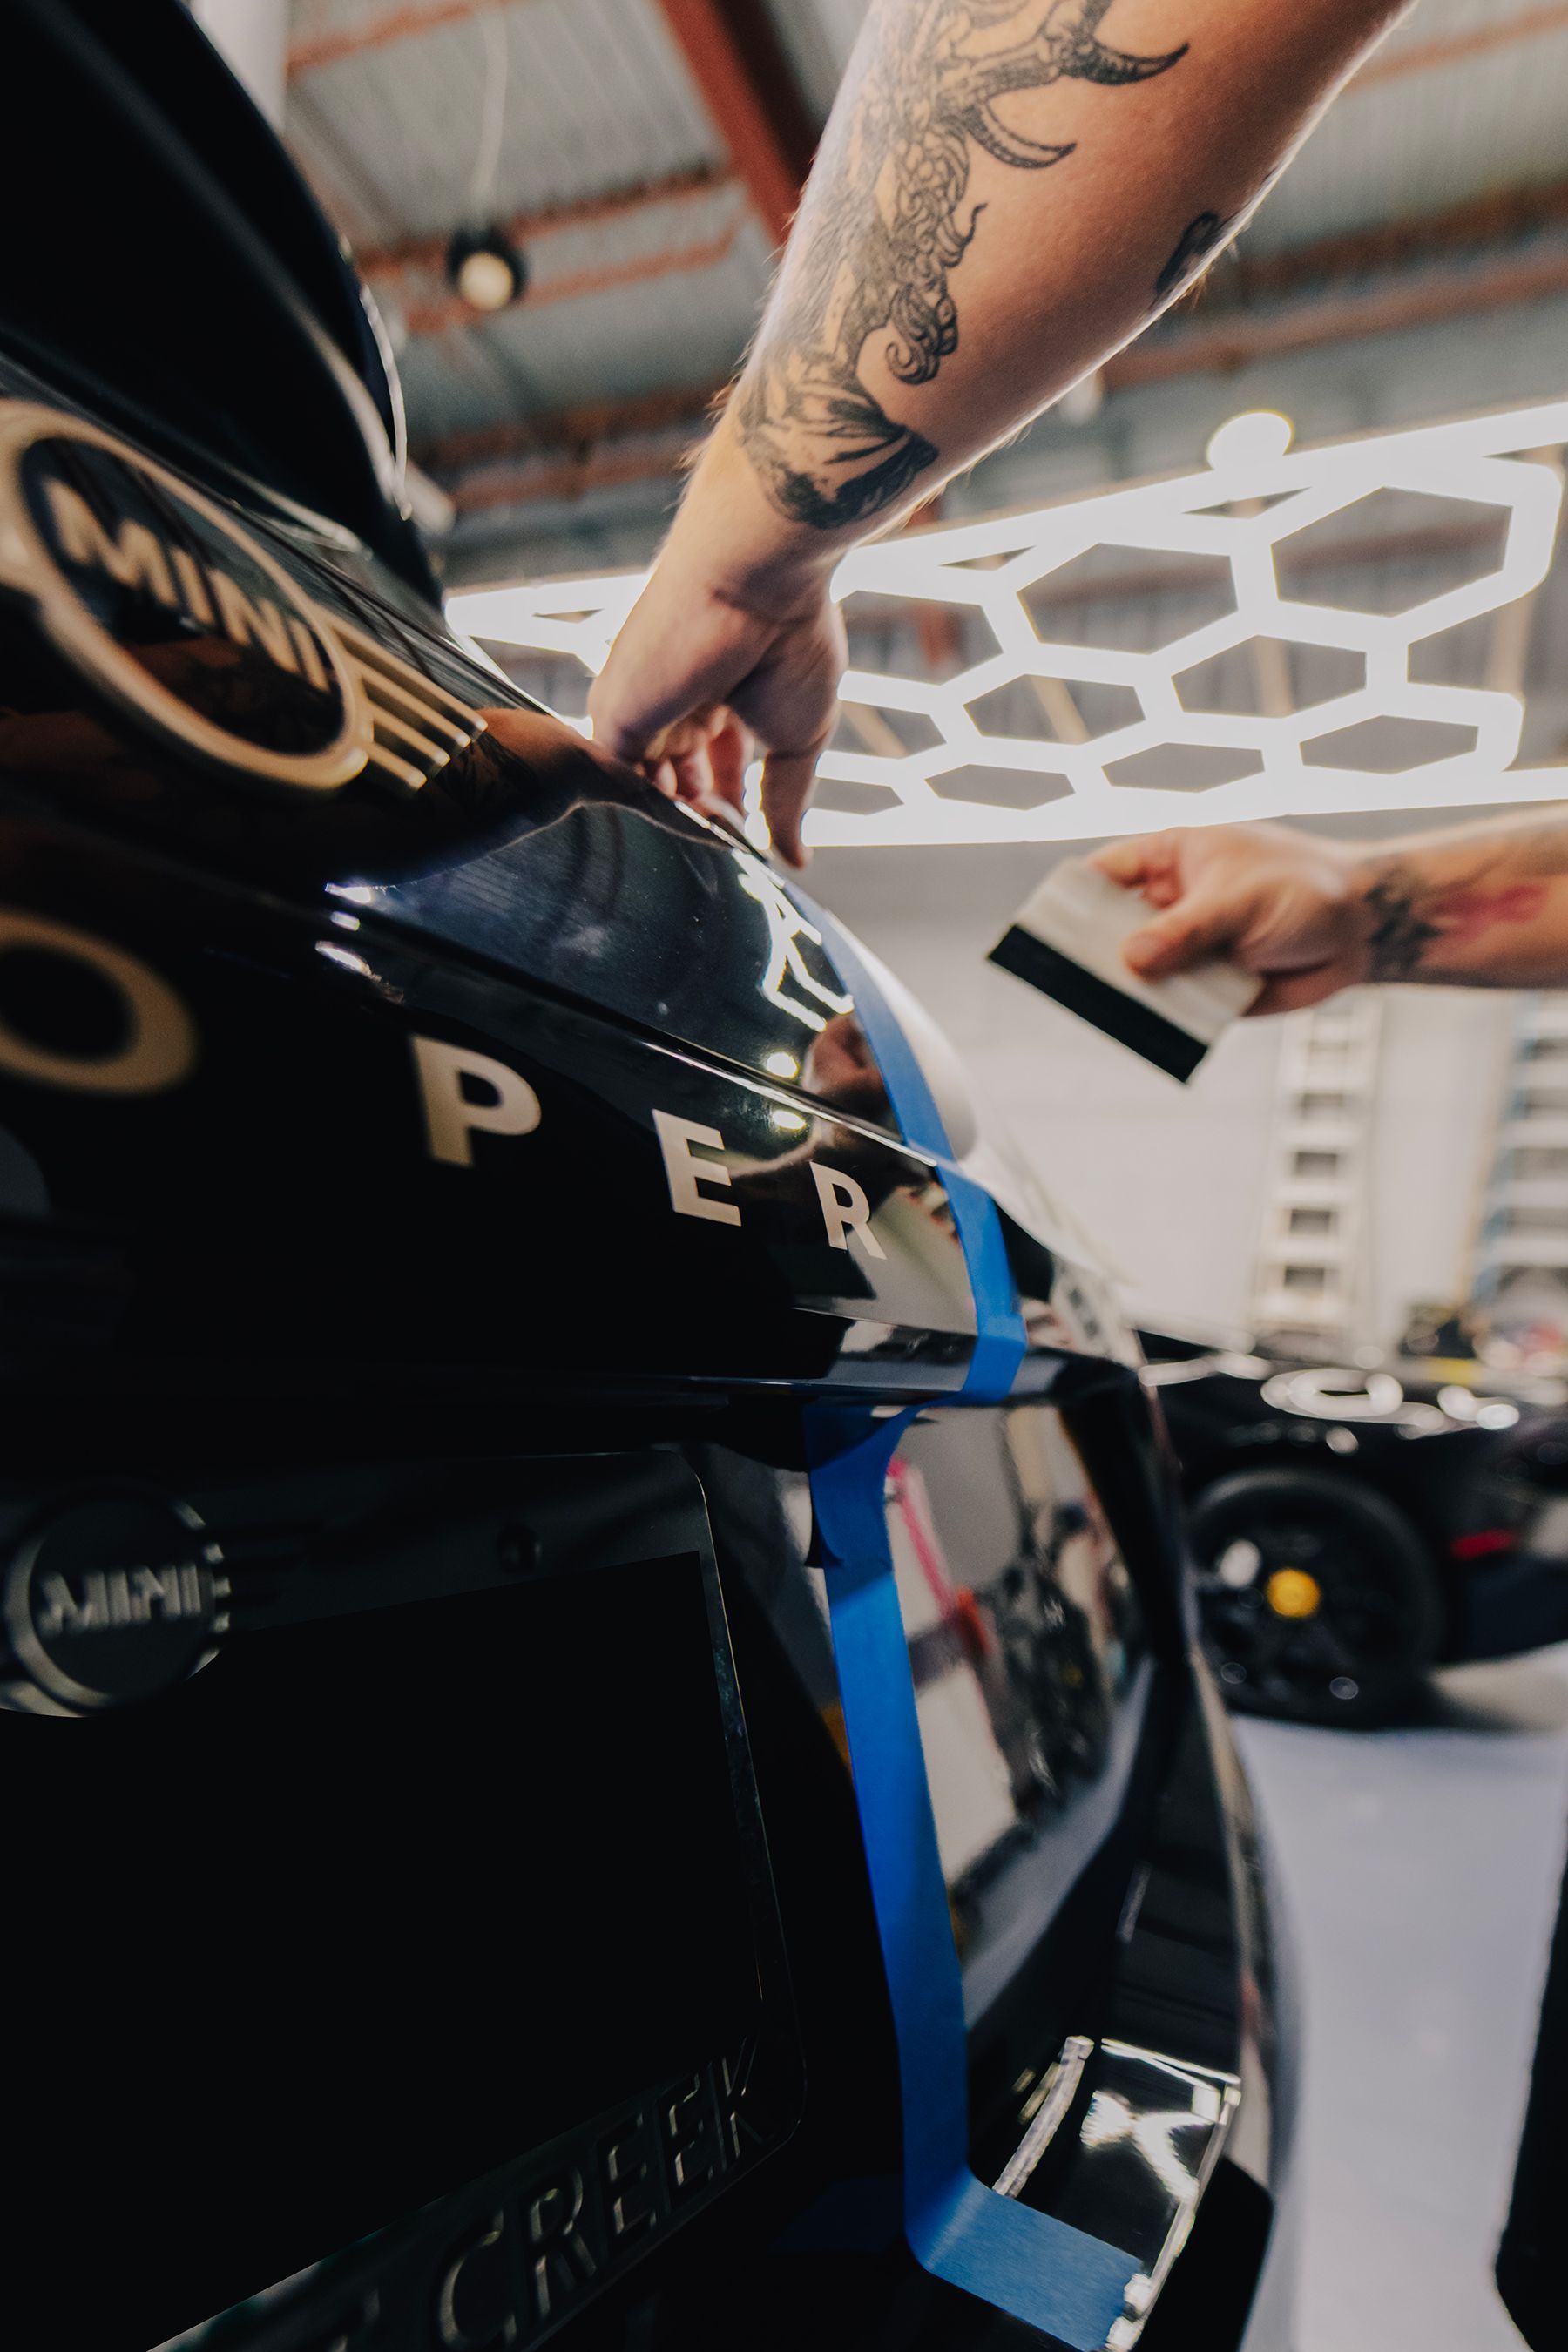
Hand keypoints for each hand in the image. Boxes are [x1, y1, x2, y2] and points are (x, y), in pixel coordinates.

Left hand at [587, 553, 843, 870]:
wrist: (758, 582)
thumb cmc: (791, 643)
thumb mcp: (801, 738)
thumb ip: (789, 800)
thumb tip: (797, 861)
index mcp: (720, 691)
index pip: (715, 764)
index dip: (732, 803)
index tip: (752, 833)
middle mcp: (675, 695)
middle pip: (678, 776)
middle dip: (705, 812)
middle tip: (732, 834)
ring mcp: (642, 701)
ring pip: (648, 782)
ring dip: (680, 816)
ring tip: (714, 828)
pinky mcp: (615, 709)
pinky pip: (621, 778)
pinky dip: (649, 808)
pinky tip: (684, 824)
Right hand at [1090, 823, 1367, 1013]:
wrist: (1364, 931)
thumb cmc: (1306, 890)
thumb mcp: (1241, 902)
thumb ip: (1186, 930)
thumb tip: (1130, 960)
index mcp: (1171, 861)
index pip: (1105, 874)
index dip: (1072, 898)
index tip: (1044, 927)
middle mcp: (1171, 906)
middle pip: (1111, 931)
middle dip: (1093, 956)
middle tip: (1068, 982)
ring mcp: (1187, 949)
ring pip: (1139, 976)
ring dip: (1127, 995)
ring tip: (1105, 1014)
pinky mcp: (1208, 990)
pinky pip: (1173, 1009)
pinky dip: (1161, 1023)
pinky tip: (1148, 1035)